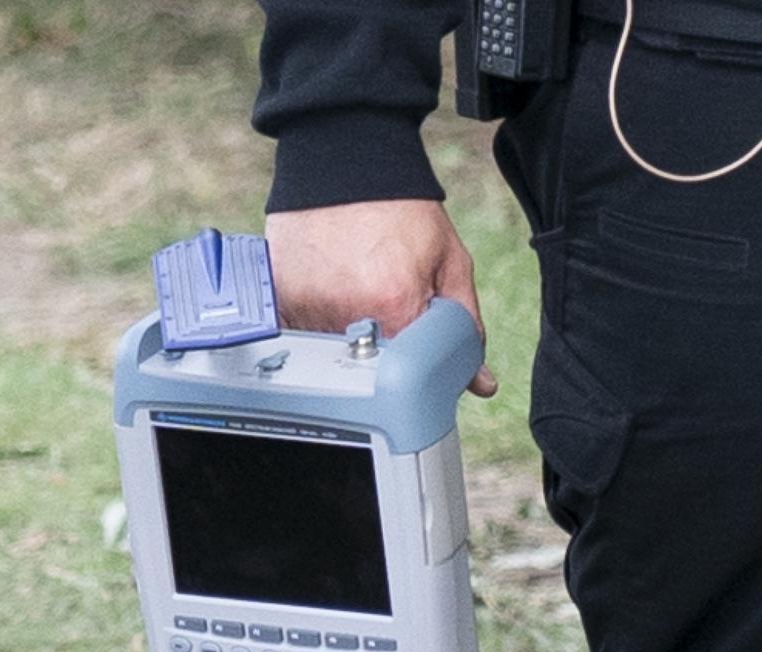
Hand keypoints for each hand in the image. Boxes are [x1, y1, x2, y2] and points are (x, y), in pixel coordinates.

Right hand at [265, 200, 496, 396]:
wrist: (345, 158)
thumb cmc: (401, 208)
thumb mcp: (448, 259)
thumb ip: (465, 323)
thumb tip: (480, 383)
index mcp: (395, 307)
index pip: (412, 371)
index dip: (417, 357)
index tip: (414, 336)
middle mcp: (346, 316)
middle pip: (369, 365)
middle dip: (383, 346)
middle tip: (382, 298)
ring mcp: (308, 310)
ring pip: (332, 352)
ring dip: (347, 334)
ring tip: (355, 286)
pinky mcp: (281, 301)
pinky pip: (300, 334)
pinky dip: (316, 321)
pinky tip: (329, 287)